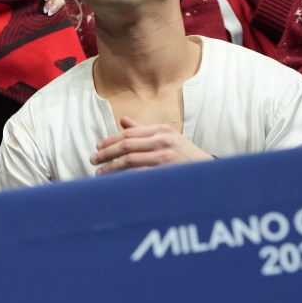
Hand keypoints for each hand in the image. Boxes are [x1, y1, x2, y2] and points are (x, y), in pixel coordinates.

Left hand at [90, 117, 213, 173]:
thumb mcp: (167, 137)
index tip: (97, 147)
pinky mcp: (167, 172)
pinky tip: (115, 182)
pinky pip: (139, 175)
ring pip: (130, 161)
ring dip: (112, 167)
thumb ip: (143, 130)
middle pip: (126, 145)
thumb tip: (122, 120)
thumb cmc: (184, 155)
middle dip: (106, 153)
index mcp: (161, 130)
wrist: (209, 173)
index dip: (110, 140)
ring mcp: (165, 157)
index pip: (129, 133)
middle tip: (93, 160)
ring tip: (100, 173)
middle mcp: (163, 140)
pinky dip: (125, 178)